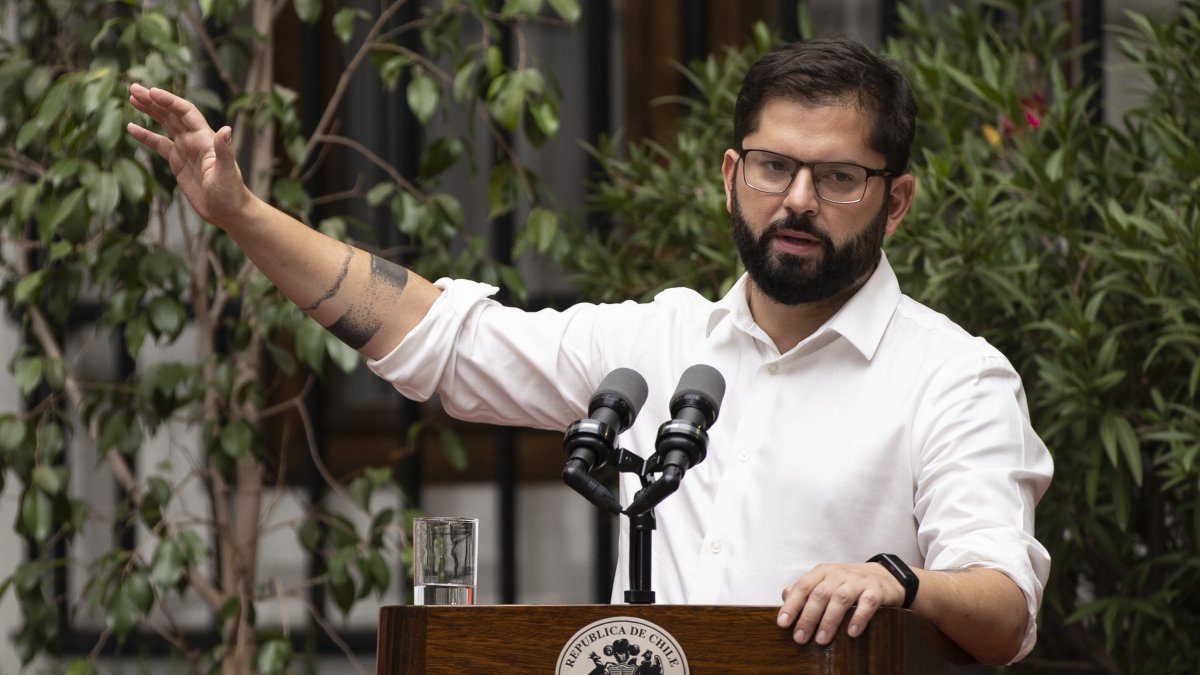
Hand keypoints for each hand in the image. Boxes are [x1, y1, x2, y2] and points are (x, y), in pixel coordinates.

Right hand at [126, 84, 250, 226]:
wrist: (229, 212)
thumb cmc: (230, 192)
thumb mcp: (226, 172)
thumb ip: (224, 151)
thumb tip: (226, 129)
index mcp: (204, 138)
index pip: (185, 112)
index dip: (169, 101)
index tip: (151, 92)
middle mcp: (194, 140)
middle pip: (172, 113)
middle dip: (154, 100)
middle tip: (133, 88)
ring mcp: (185, 150)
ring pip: (164, 124)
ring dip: (149, 111)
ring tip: (132, 98)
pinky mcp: (178, 163)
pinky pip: (159, 144)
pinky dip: (146, 135)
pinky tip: (131, 127)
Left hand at [776, 562, 907, 645]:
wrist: (884, 576)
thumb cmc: (848, 583)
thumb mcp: (825, 582)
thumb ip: (806, 589)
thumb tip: (785, 596)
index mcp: (822, 572)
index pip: (803, 587)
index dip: (792, 605)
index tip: (783, 623)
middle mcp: (838, 574)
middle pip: (820, 594)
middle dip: (808, 617)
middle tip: (800, 638)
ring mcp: (857, 582)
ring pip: (840, 598)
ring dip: (829, 620)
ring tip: (821, 640)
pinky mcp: (876, 591)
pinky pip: (867, 603)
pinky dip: (859, 617)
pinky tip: (851, 632)